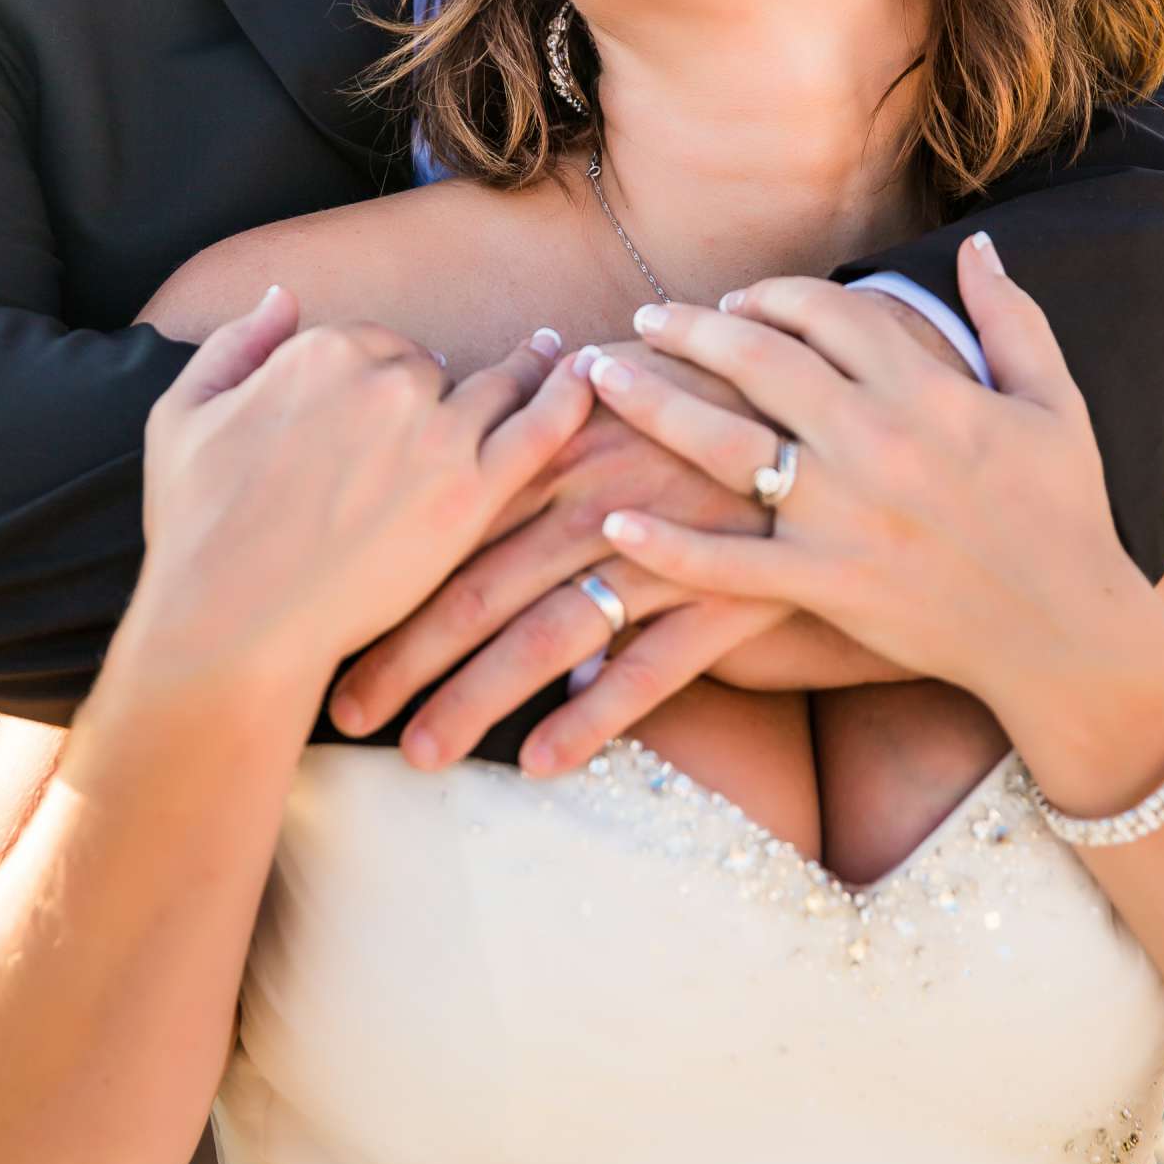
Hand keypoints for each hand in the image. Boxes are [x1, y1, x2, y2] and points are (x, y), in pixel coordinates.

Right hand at [129, 289, 592, 703]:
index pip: (374, 345)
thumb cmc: (197, 531)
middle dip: (438, 391)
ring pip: (495, 387)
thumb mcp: (182, 415)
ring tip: (556, 357)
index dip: (378, 377)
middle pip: (433, 368)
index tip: (385, 403)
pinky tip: (591, 377)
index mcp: (323, 351)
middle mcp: (386, 378)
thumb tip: (281, 297)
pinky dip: (570, 397)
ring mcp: (437, 433)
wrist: (232, 622)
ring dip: (527, 369)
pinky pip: (541, 428)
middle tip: (454, 414)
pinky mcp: (473, 493)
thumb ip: (236, 343)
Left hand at [328, 339, 796, 767]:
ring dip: (477, 698)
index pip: (451, 526)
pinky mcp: (727, 593)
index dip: (386, 584)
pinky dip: (594, 715)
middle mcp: (598, 497)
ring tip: (420, 754)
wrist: (837, 415)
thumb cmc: (711, 406)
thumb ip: (543, 442)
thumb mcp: (622, 401)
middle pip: (480, 585)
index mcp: (559, 450)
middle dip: (404, 656)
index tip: (326, 630)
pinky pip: (650, 665)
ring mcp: (663, 546)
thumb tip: (461, 480)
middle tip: (342, 713)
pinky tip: (542, 763)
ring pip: (549, 632)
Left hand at [580, 241, 1149, 723]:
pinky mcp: (826, 585)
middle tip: (645, 318)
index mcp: (928, 391)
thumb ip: (1008, 316)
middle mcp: (877, 442)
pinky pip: (729, 564)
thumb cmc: (1066, 512)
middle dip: (692, 329)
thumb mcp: (1054, 400)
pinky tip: (617, 521)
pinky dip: (668, 546)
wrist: (1068, 631)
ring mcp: (845, 516)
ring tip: (599, 377)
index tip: (735, 300)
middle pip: (760, 361)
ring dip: (653, 404)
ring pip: (726, 445)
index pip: (828, 313)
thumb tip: (977, 244)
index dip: (772, 296)